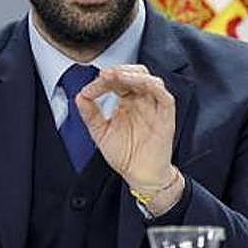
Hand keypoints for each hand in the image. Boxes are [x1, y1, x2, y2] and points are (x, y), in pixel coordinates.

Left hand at [76, 64, 183, 213]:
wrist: (141, 176)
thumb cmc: (126, 156)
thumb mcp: (100, 133)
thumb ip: (90, 113)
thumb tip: (81, 95)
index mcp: (127, 102)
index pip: (117, 81)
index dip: (104, 80)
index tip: (91, 87)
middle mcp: (142, 101)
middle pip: (135, 74)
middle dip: (119, 71)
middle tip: (105, 75)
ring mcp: (154, 107)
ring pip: (150, 80)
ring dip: (134, 75)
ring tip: (118, 76)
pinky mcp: (166, 116)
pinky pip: (164, 96)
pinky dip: (153, 87)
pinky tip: (140, 84)